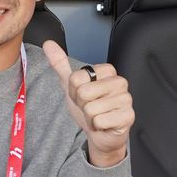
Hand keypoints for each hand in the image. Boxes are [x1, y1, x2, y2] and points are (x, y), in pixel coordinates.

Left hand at [42, 40, 134, 167]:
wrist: (100, 132)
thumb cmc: (89, 107)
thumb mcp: (71, 85)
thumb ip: (60, 63)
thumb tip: (48, 44)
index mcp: (107, 70)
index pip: (76, 78)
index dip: (74, 91)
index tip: (82, 96)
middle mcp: (119, 82)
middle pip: (83, 92)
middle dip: (82, 105)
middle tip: (90, 107)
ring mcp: (126, 99)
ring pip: (91, 108)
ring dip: (89, 117)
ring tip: (97, 115)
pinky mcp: (128, 116)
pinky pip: (99, 121)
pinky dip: (97, 126)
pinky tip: (104, 124)